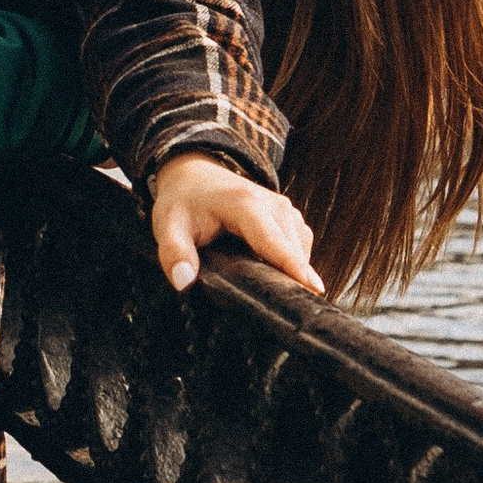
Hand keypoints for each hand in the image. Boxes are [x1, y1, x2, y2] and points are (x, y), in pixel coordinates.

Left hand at [149, 152, 322, 295]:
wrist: (194, 173)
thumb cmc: (182, 201)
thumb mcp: (168, 225)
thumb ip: (174, 253)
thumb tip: (183, 281)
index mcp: (245, 205)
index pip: (275, 241)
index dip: (294, 267)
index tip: (315, 289)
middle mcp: (272, 203)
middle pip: (292, 249)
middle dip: (293, 279)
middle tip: (283, 309)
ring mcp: (284, 208)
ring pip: (300, 247)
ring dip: (293, 271)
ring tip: (277, 296)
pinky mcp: (288, 215)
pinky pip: (299, 244)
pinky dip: (292, 262)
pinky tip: (274, 276)